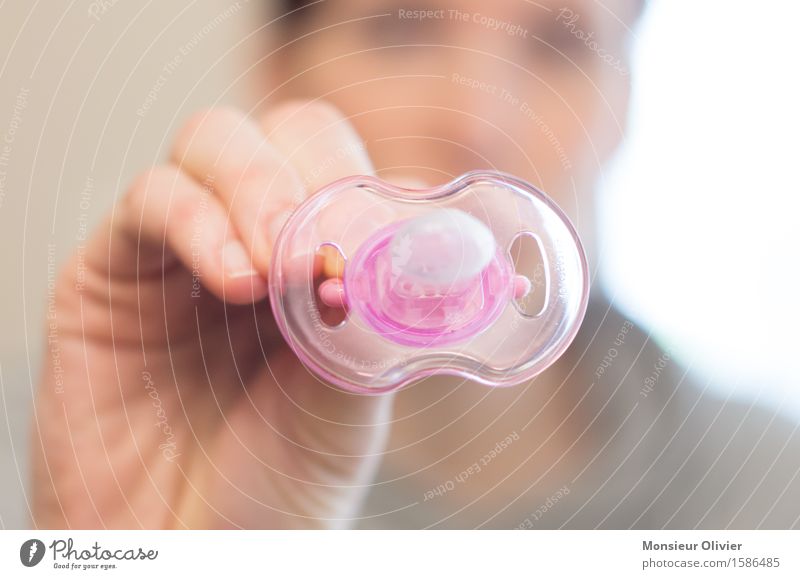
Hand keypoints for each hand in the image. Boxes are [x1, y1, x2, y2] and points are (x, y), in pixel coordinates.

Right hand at [32, 101, 392, 528]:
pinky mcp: (114, 270)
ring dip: (255, 189)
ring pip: (214, 144)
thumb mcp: (348, 403)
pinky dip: (198, 224)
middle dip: (309, 173)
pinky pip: (153, 201)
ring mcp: (185, 249)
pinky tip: (235, 279)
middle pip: (283, 137)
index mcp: (322, 267)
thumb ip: (372, 319)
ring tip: (274, 270)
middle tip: (323, 240)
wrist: (191, 550)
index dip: (368, 187)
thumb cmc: (277, 487)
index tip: (392, 233)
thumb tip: (413, 245)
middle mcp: (255, 243)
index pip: (348, 172)